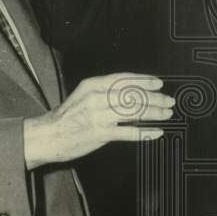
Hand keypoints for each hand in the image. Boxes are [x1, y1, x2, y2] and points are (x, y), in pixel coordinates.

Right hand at [23, 73, 172, 168]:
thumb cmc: (66, 117)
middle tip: (169, 101)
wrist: (47, 136)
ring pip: (134, 111)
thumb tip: (132, 93)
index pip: (124, 79)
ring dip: (154, 112)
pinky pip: (128, 132)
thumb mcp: (84, 96)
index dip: (144, 80)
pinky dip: (144, 133)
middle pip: (133, 95)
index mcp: (93, 85)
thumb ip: (105, 92)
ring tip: (167, 114)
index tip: (158, 83)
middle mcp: (97, 97)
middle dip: (155, 98)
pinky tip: (156, 132)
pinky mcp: (100, 133)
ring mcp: (99, 115)